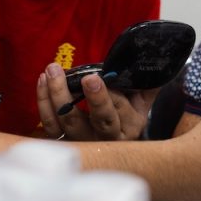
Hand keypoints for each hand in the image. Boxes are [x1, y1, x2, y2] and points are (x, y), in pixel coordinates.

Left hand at [37, 64, 157, 140]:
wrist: (115, 136)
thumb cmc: (130, 108)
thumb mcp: (145, 98)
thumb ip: (150, 80)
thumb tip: (158, 59)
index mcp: (130, 128)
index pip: (119, 110)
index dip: (109, 94)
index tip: (98, 78)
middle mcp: (107, 140)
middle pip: (97, 121)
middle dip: (92, 98)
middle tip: (86, 77)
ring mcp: (82, 142)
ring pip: (68, 121)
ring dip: (58, 94)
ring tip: (52, 70)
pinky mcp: (62, 140)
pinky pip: (49, 123)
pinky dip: (43, 101)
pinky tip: (43, 80)